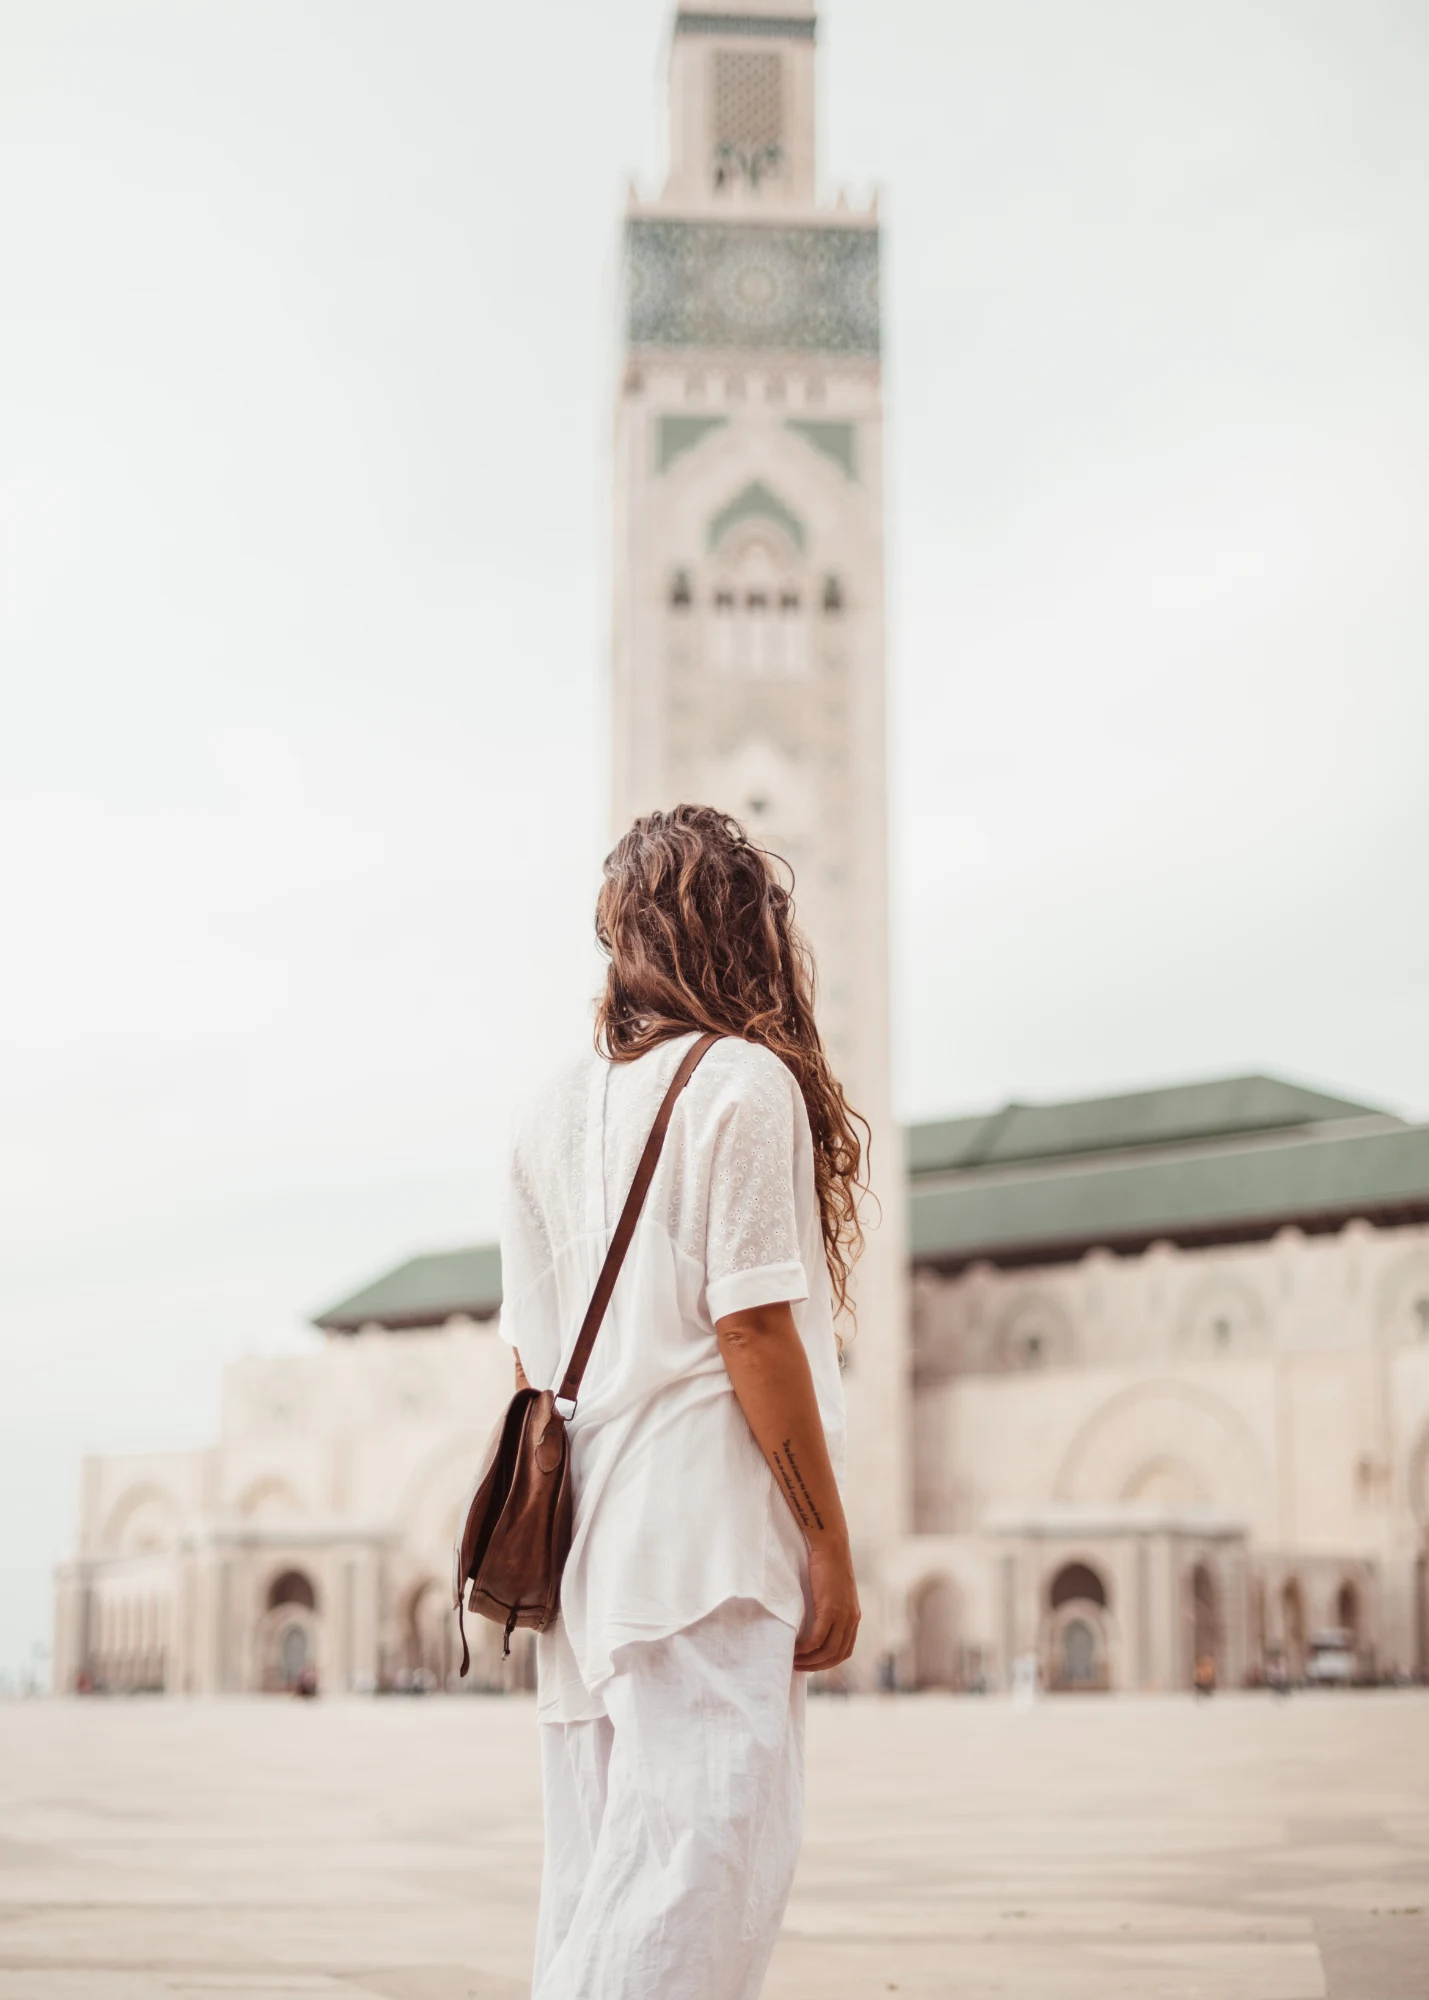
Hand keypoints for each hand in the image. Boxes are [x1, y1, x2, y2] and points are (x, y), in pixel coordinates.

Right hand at [795, 1540, 859, 1672]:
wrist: (831, 1546)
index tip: (811, 1663)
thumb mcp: (833, 1591)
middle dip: (817, 1666)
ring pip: (827, 1651)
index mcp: (854, 1617)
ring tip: (794, 1660)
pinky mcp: (830, 1609)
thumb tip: (817, 1620)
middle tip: (799, 1667)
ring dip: (810, 1661)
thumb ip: (831, 1608)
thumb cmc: (827, 1565)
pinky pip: (818, 1639)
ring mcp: (842, 1615)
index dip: (828, 1661)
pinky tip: (795, 1648)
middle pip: (837, 1656)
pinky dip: (806, 1648)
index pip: (845, 1651)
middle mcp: (851, 1619)